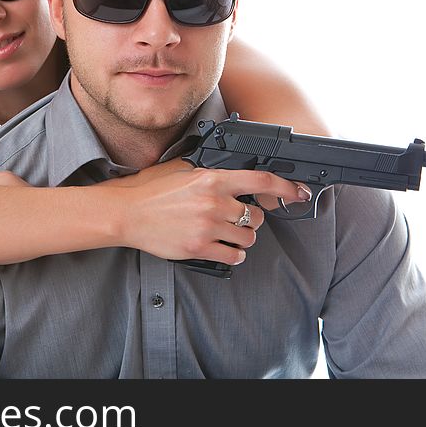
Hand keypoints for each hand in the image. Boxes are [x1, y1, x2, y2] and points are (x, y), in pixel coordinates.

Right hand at [120, 168, 310, 264]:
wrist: (126, 213)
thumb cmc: (151, 191)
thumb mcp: (183, 170)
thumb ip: (210, 173)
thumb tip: (233, 175)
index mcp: (212, 179)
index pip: (261, 181)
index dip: (286, 187)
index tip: (299, 192)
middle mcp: (214, 202)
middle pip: (256, 217)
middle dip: (251, 219)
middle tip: (236, 218)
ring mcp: (207, 227)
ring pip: (247, 238)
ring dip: (242, 238)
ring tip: (226, 234)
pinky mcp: (198, 248)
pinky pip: (232, 256)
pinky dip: (232, 254)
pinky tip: (223, 248)